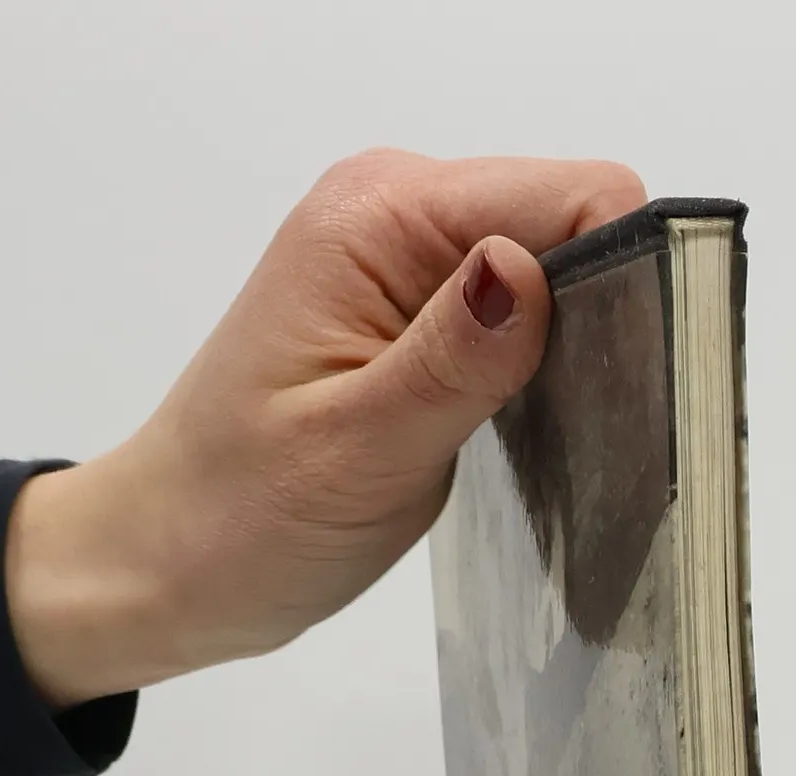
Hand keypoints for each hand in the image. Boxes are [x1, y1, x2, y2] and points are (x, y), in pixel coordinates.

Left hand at [5, 148, 644, 706]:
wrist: (165, 562)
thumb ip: (455, 360)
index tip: (630, 377)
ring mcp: (402, 262)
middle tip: (575, 430)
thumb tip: (528, 271)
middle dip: (599, 315)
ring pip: (552, 271)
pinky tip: (517, 433)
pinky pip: (515, 314)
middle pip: (570, 222)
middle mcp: (394, 213)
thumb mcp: (361, 450)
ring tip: (542, 441)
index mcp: (379, 217)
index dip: (622, 272)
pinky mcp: (411, 315)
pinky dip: (538, 369)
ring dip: (570, 350)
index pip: (571, 194)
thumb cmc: (240, 518)